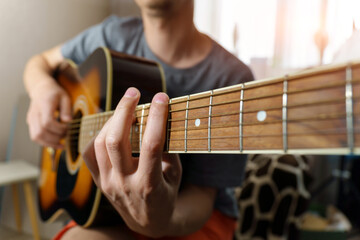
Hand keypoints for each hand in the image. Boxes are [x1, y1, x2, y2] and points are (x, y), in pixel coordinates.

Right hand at [26, 78, 71, 147]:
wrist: (41, 89)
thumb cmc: (54, 93)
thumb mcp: (65, 97)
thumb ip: (67, 109)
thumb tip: (68, 122)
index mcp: (44, 105)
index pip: (47, 122)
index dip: (59, 129)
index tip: (68, 128)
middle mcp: (35, 113)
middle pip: (40, 132)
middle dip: (55, 137)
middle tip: (66, 136)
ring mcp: (31, 119)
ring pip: (35, 137)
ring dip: (49, 143)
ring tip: (61, 143)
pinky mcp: (31, 124)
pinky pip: (35, 137)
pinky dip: (45, 143)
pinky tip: (55, 143)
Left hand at [83, 88, 181, 237]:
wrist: (148, 221)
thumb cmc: (166, 194)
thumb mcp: (175, 174)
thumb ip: (168, 148)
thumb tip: (162, 117)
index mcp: (150, 184)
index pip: (151, 144)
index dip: (156, 117)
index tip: (161, 97)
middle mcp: (125, 184)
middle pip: (116, 141)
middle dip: (124, 111)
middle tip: (133, 92)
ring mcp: (108, 184)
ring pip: (100, 144)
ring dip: (112, 120)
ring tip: (125, 107)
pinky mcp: (99, 182)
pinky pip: (90, 153)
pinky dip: (99, 135)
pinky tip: (112, 126)